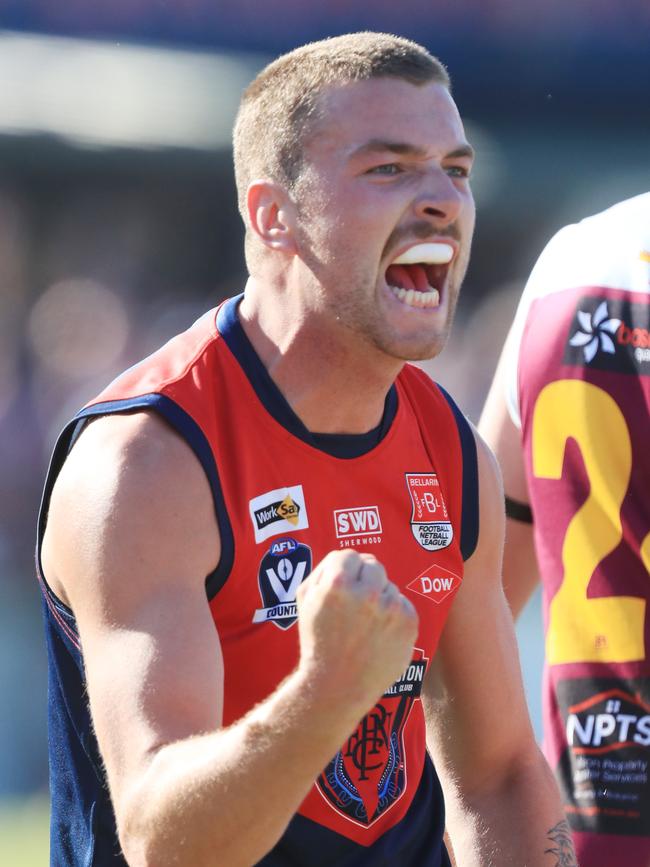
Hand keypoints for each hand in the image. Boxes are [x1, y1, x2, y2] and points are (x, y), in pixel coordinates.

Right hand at [296, 550, 417, 720]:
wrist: (338, 685)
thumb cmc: (319, 641)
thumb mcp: (305, 599)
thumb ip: (324, 569)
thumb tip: (348, 557)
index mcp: (337, 583)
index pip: (349, 555)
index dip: (344, 571)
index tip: (343, 588)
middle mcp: (366, 592)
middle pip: (373, 565)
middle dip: (365, 581)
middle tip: (356, 605)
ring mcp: (390, 607)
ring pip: (389, 586)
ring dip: (380, 599)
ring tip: (365, 626)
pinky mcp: (408, 622)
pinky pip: (403, 604)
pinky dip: (394, 615)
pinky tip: (380, 634)